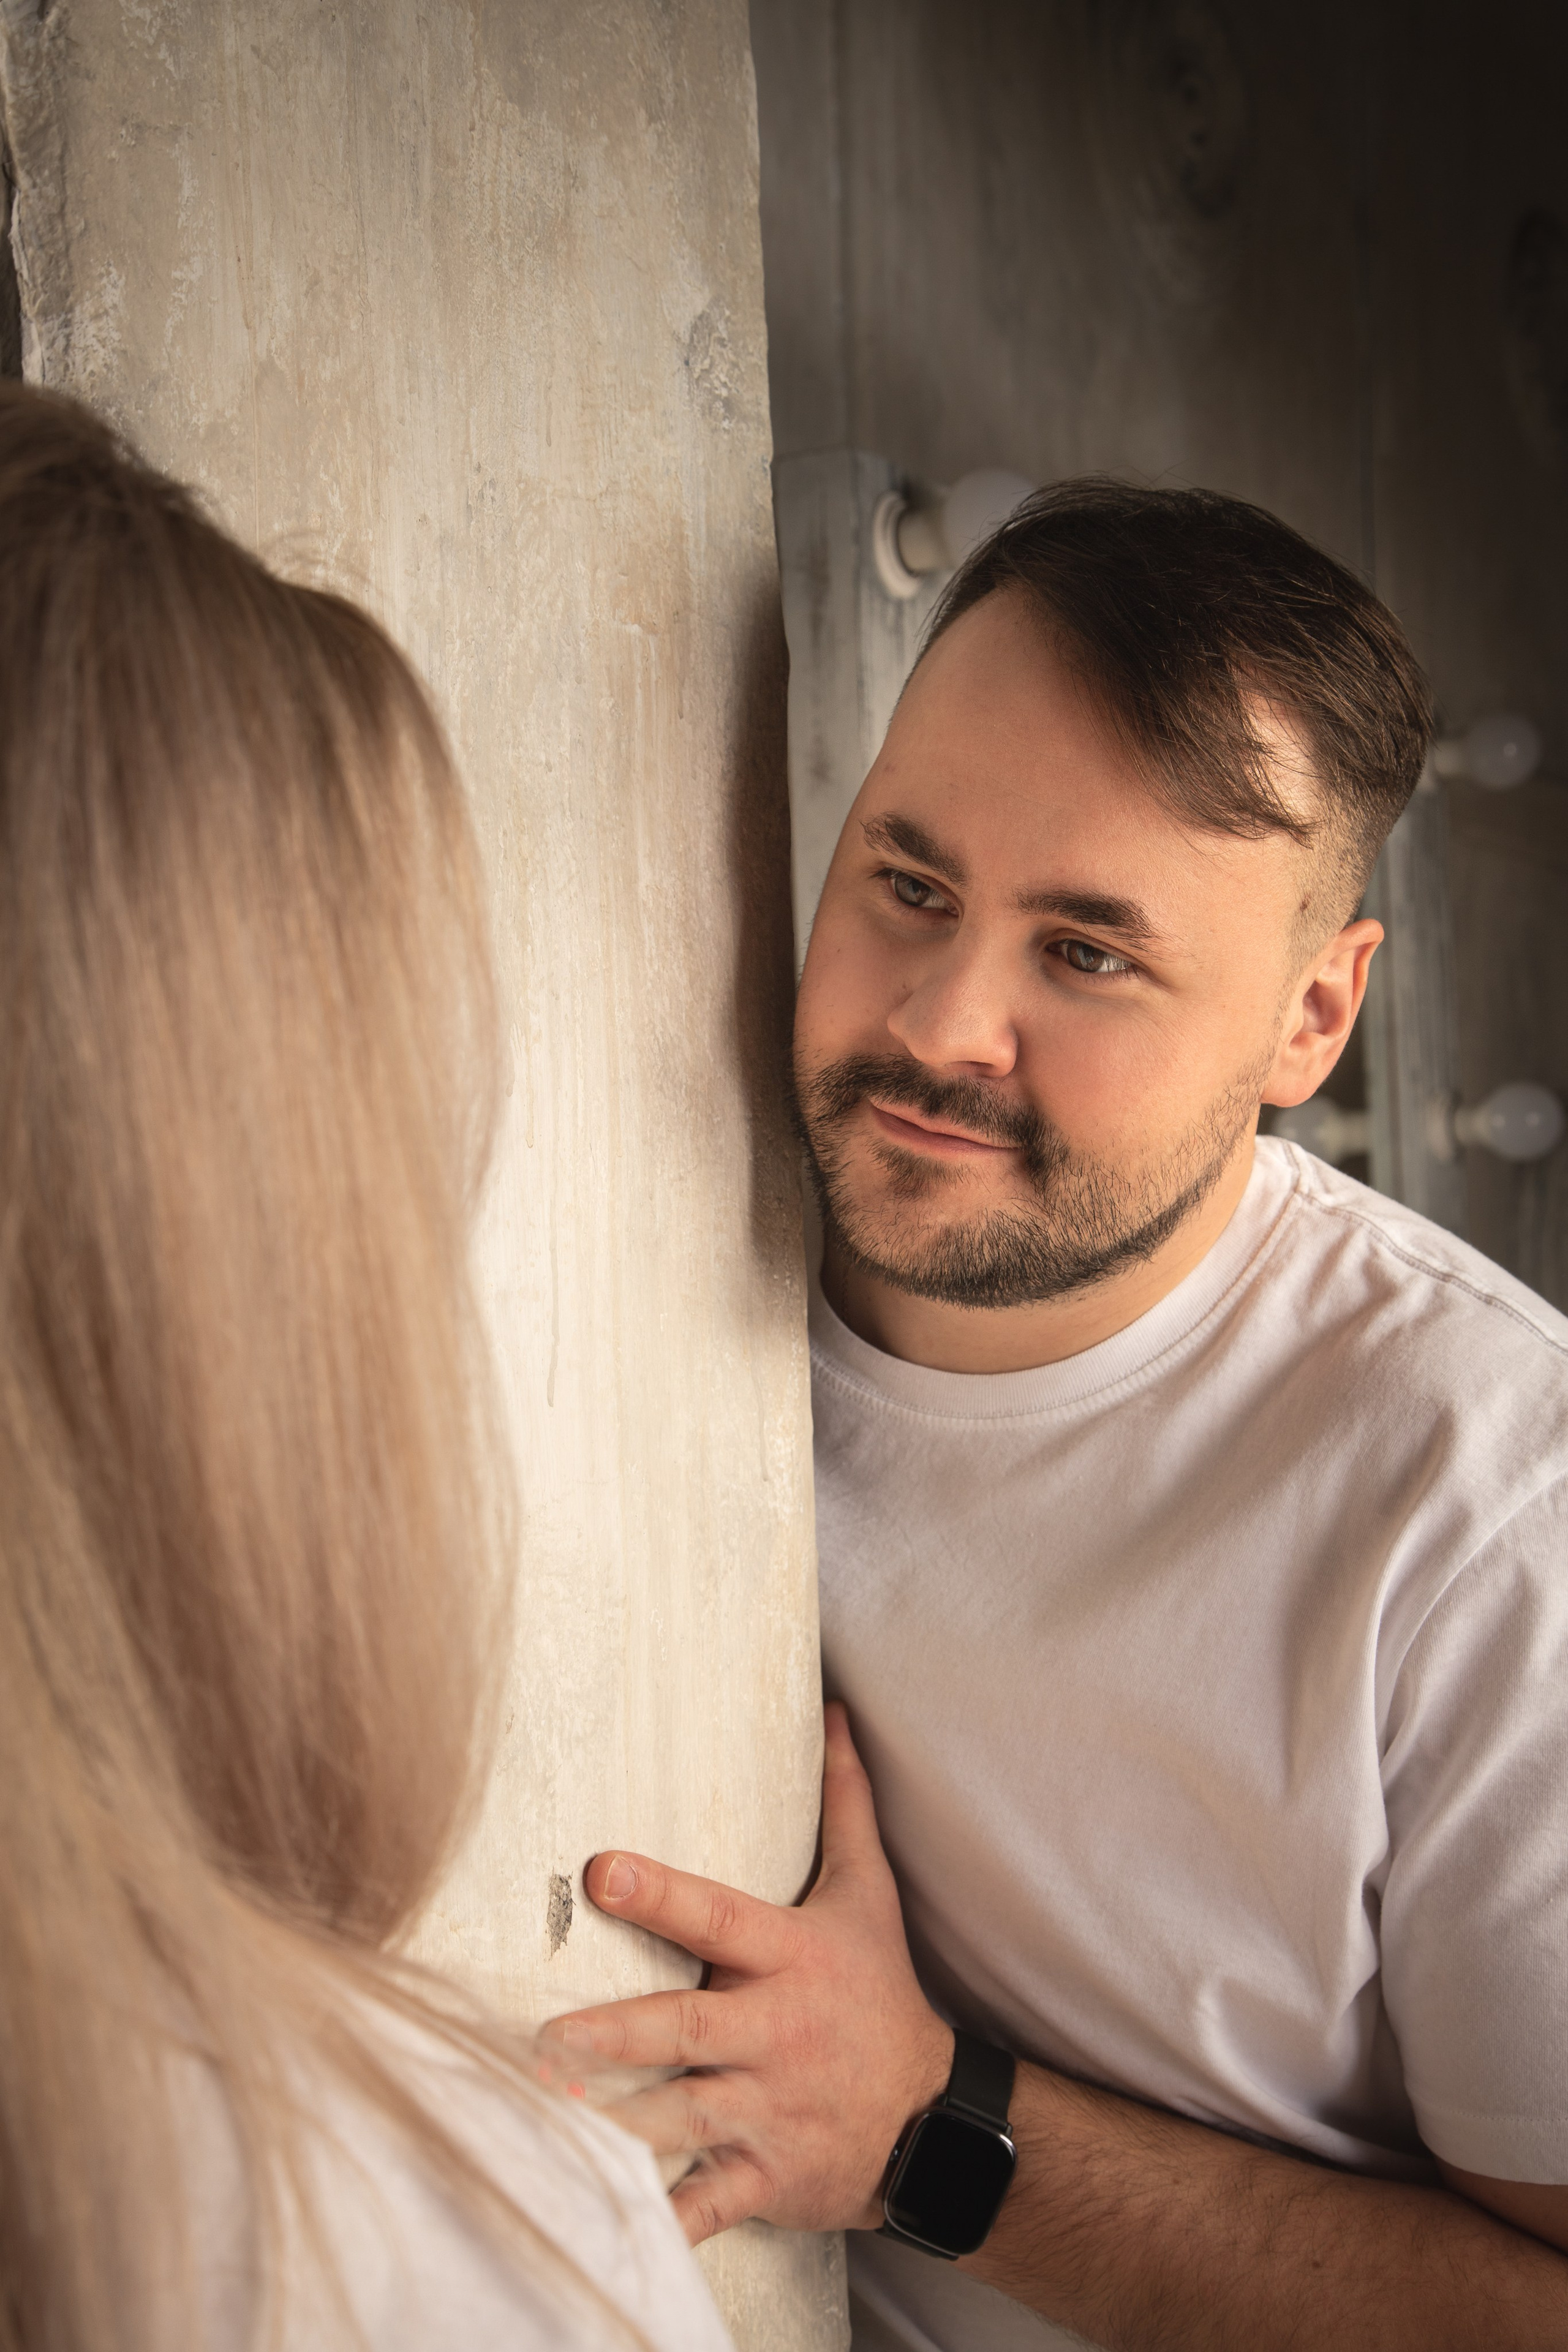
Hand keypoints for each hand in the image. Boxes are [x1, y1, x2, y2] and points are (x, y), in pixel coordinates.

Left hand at [546, 1701, 954, 2242]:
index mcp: (792, 1959)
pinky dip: (662, 2215)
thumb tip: (834, 1713)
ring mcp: (769, 2110)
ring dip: (620, 2121)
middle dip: (623, 2031)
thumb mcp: (868, 1895)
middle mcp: (776, 2033)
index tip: (603, 1871)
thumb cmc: (879, 1994)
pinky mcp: (766, 2176)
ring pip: (685, 2116)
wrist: (931, 2122)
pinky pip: (706, 2202)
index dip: (663, 1894)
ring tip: (550, 2113)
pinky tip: (609, 2216)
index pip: (720, 1918)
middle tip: (549, 2032)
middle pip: (690, 2027)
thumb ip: (844, 1805)